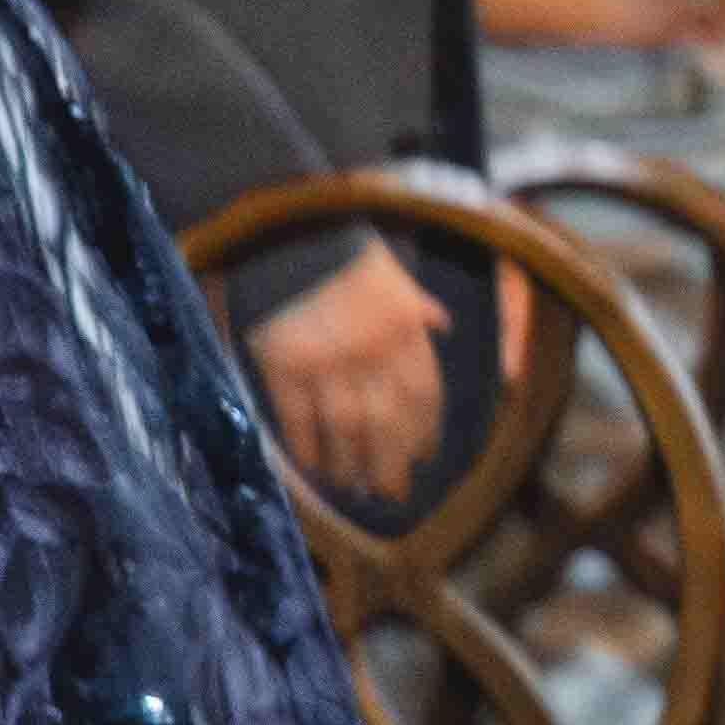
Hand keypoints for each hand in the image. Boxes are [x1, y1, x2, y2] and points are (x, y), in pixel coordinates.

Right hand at [249, 240, 454, 507]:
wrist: (287, 231)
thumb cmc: (340, 249)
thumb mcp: (392, 270)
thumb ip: (417, 303)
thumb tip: (441, 323)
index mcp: (404, 331)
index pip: (423, 394)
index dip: (423, 431)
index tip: (423, 457)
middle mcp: (373, 353)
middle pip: (388, 422)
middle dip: (391, 462)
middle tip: (390, 493)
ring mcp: (327, 362)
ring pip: (346, 427)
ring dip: (350, 463)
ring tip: (352, 486)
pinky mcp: (283, 364)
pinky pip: (298, 415)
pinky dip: (305, 444)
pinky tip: (310, 466)